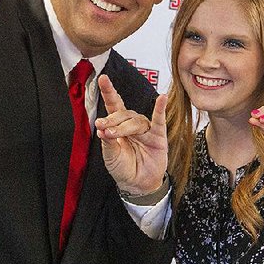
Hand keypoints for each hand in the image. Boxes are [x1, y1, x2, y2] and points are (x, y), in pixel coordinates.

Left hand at [95, 75, 167, 194]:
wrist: (137, 185)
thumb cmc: (123, 168)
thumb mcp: (110, 155)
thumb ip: (107, 141)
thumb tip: (101, 128)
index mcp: (119, 126)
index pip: (114, 105)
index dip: (109, 91)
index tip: (102, 78)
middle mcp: (132, 124)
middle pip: (123, 113)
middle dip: (112, 120)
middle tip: (103, 128)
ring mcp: (146, 130)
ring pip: (135, 120)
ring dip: (123, 126)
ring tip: (114, 135)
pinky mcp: (158, 136)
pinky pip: (159, 120)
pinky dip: (160, 109)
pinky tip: (162, 99)